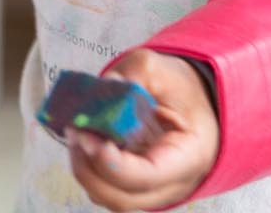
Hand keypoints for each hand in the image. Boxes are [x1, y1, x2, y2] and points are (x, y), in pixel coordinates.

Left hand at [67, 49, 219, 210]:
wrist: (194, 102)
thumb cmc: (183, 91)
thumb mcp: (166, 71)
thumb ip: (135, 73)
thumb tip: (104, 85)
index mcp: (189, 158)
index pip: (148, 177)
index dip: (113, 164)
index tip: (90, 137)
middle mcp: (171, 184)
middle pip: (122, 197)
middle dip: (90, 168)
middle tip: (75, 132)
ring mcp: (150, 189)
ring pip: (109, 197)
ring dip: (84, 169)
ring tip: (76, 133)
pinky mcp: (131, 183)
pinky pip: (104, 187)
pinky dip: (87, 167)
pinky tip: (83, 139)